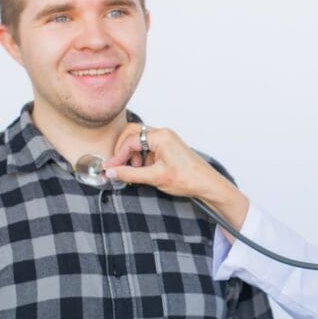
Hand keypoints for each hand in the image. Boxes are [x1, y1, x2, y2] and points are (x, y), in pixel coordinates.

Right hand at [104, 124, 249, 231]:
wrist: (207, 185)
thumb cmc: (187, 179)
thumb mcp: (155, 178)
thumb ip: (130, 174)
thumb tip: (112, 172)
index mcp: (161, 136)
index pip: (130, 141)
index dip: (118, 155)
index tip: (110, 168)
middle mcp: (163, 134)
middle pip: (133, 134)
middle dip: (124, 151)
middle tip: (119, 167)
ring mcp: (166, 140)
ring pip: (140, 141)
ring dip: (133, 155)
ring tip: (136, 171)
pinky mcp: (168, 147)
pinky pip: (148, 148)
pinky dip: (142, 158)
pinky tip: (144, 171)